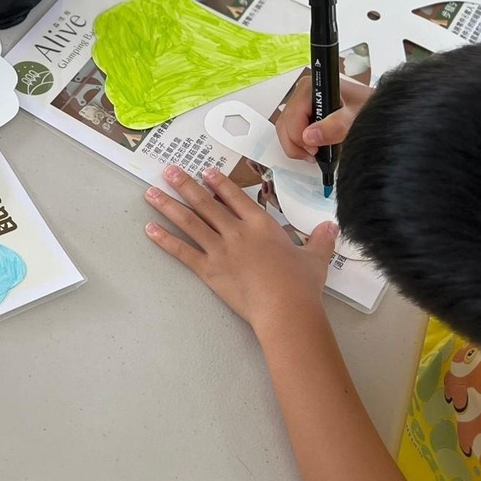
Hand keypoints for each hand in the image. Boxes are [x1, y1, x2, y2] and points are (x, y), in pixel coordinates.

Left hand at [144, 164, 337, 335]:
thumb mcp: (316, 258)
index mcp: (261, 225)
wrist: (285, 309)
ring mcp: (220, 250)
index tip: (205, 172)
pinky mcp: (209, 270)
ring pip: (189, 222)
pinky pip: (182, 252)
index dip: (219, 183)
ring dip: (168, 205)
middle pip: (206, 203)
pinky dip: (165, 240)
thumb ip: (320, 239)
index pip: (236, 197)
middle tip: (169, 171)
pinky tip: (150, 229)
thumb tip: (331, 225)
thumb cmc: (301, 285)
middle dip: (185, 185)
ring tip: (151, 192)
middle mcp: (236, 232)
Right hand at [275, 74, 371, 161]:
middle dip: (295, 144)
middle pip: (285, 123)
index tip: (315, 150)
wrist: (379, 109)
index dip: (300, 137)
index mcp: (313, 88)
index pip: (293, 117)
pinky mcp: (303, 110)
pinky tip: (313, 147)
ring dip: (295, 145)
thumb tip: (310, 136)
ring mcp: (302, 101)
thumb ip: (336, 127)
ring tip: (315, 153)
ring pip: (285, 127)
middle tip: (314, 155)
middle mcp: (303, 91)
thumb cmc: (370, 109)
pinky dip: (298, 142)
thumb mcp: (356, 119)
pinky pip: (290, 129)